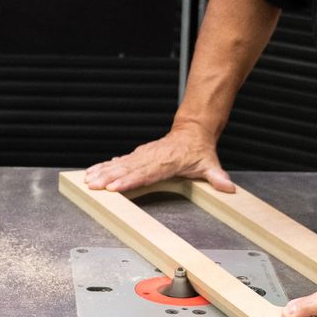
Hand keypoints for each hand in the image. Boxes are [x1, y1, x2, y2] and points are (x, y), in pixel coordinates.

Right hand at [82, 127, 234, 192]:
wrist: (193, 130)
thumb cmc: (198, 149)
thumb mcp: (209, 163)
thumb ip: (217, 176)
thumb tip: (228, 187)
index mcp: (166, 161)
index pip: (145, 172)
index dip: (129, 180)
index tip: (115, 186)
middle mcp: (151, 157)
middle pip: (127, 168)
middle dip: (108, 177)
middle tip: (93, 185)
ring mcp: (143, 155)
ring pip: (119, 164)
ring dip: (102, 171)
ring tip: (88, 180)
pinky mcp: (138, 155)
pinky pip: (119, 161)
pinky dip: (105, 166)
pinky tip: (94, 171)